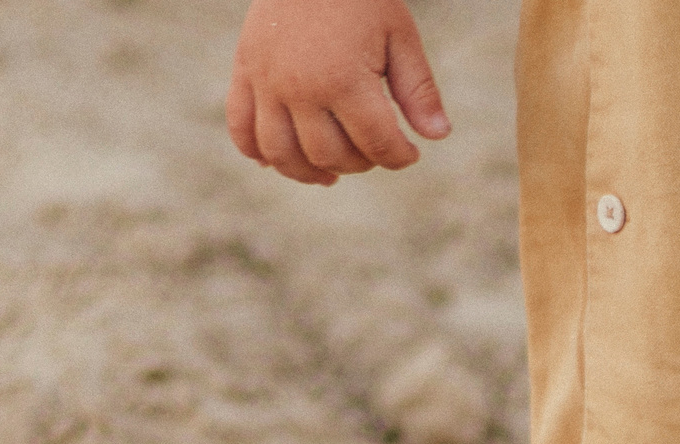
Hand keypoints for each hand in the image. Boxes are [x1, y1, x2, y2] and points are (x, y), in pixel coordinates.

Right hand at [226, 0, 448, 185]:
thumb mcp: (399, 35)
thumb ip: (418, 89)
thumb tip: (438, 136)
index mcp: (344, 79)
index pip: (377, 145)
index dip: (399, 157)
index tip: (408, 153)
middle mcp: (300, 87)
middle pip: (329, 155)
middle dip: (359, 163)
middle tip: (372, 150)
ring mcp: (266, 82)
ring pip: (282, 154)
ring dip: (309, 172)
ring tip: (331, 172)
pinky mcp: (244, 73)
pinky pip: (241, 129)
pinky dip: (257, 153)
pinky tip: (283, 159)